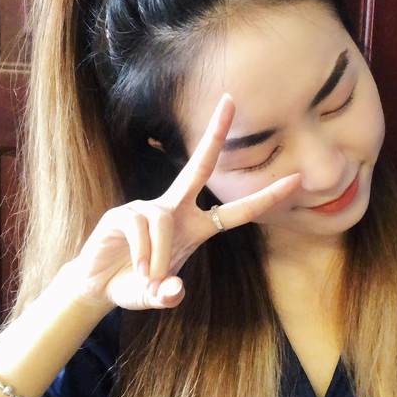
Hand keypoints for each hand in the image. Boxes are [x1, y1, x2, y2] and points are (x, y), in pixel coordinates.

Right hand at [65, 94, 300, 310]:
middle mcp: (175, 210)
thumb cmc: (136, 285)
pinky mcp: (123, 213)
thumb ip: (168, 296)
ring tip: (149, 276)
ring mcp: (147, 208)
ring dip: (160, 254)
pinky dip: (143, 252)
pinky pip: (142, 226)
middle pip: (201, 165)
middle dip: (215, 133)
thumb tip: (174, 289)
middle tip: (230, 100)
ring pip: (165, 219)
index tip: (297, 180)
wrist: (99, 287)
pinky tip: (137, 266)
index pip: (238, 211)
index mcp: (196, 227)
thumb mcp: (157, 296)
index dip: (266, 197)